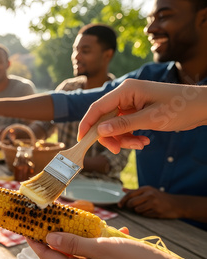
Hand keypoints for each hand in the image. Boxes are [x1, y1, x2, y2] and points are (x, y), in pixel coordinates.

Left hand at [26, 230, 197, 258]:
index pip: (50, 258)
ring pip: (78, 253)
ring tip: (71, 220)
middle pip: (61, 255)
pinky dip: (98, 240)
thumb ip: (75, 244)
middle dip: (53, 237)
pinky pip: (97, 253)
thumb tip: (49, 238)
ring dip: (75, 237)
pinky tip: (109, 229)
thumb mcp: (104, 249)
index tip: (26, 229)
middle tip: (45, 220)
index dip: (36, 243)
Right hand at [78, 79, 206, 153]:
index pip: (98, 108)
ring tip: (140, 144)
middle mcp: (125, 95)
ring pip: (115, 125)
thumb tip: (100, 131)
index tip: (81, 140)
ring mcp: (131, 103)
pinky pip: (125, 126)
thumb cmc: (181, 107)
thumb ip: (124, 125)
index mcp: (126, 90)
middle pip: (104, 119)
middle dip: (110, 136)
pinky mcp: (137, 111)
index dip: (87, 124)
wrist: (202, 107)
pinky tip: (143, 141)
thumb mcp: (151, 118)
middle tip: (118, 150)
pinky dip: (131, 136)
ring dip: (123, 139)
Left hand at [118, 186, 181, 218]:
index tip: (119, 205)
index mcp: (146, 189)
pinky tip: (152, 212)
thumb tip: (123, 189)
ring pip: (137, 210)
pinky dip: (146, 215)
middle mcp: (150, 195)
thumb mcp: (149, 191)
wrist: (178, 204)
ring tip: (146, 209)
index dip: (123, 200)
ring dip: (139, 211)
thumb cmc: (160, 197)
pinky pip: (145, 215)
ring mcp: (154, 203)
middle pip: (131, 203)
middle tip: (133, 208)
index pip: (130, 194)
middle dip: (130, 207)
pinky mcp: (157, 211)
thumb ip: (135, 191)